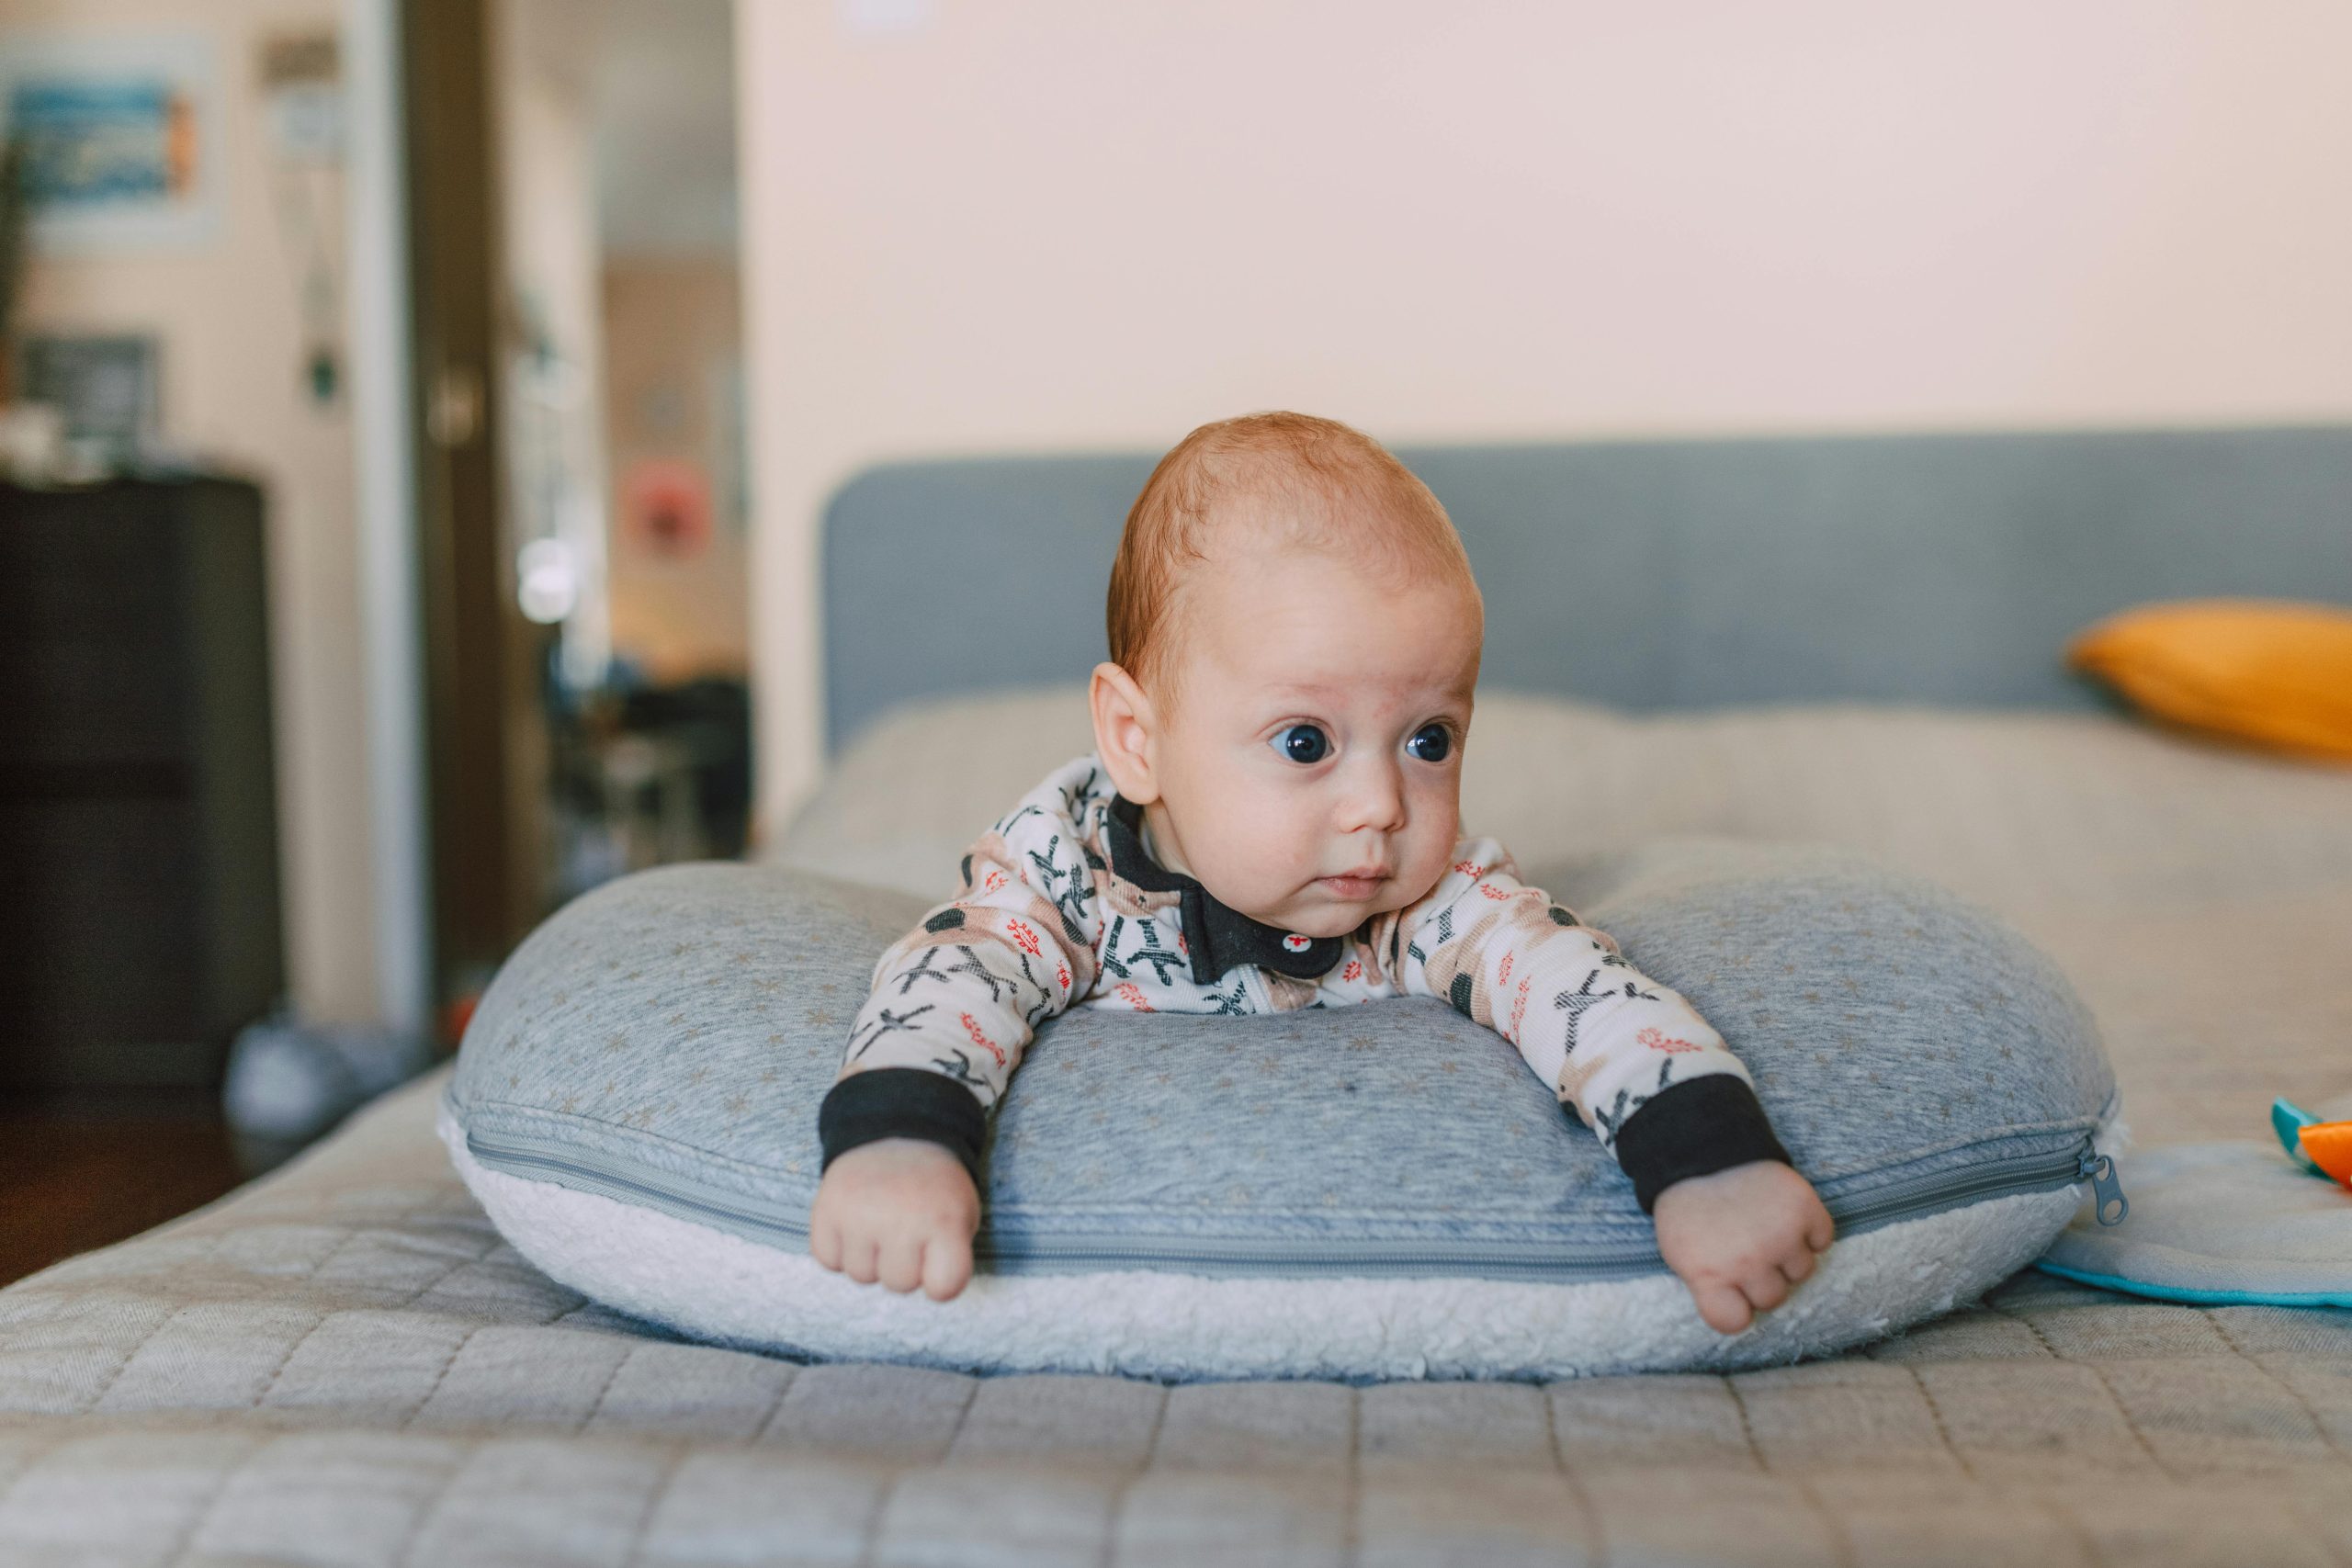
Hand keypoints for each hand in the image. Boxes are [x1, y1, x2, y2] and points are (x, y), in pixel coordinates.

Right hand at [809, 1138, 980, 1301]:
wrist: (899, 1132)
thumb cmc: (935, 1188)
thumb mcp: (963, 1214)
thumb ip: (950, 1257)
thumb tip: (924, 1289)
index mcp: (944, 1220)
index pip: (943, 1287)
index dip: (941, 1280)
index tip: (940, 1258)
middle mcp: (900, 1219)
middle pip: (899, 1285)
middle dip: (905, 1265)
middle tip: (909, 1230)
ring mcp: (859, 1215)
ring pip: (861, 1276)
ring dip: (871, 1257)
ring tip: (882, 1222)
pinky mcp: (825, 1209)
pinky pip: (828, 1260)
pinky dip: (840, 1249)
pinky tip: (856, 1223)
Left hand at [1651, 1160, 1834, 1334]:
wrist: (1702, 1150)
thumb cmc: (1691, 1208)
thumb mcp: (1680, 1253)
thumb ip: (1709, 1287)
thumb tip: (1741, 1310)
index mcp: (1709, 1275)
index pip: (1734, 1322)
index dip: (1734, 1309)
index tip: (1730, 1293)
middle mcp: (1748, 1261)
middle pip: (1774, 1298)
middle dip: (1762, 1279)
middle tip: (1746, 1249)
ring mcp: (1780, 1235)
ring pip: (1802, 1272)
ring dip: (1788, 1256)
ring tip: (1765, 1229)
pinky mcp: (1805, 1209)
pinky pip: (1822, 1240)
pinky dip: (1811, 1232)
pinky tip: (1786, 1217)